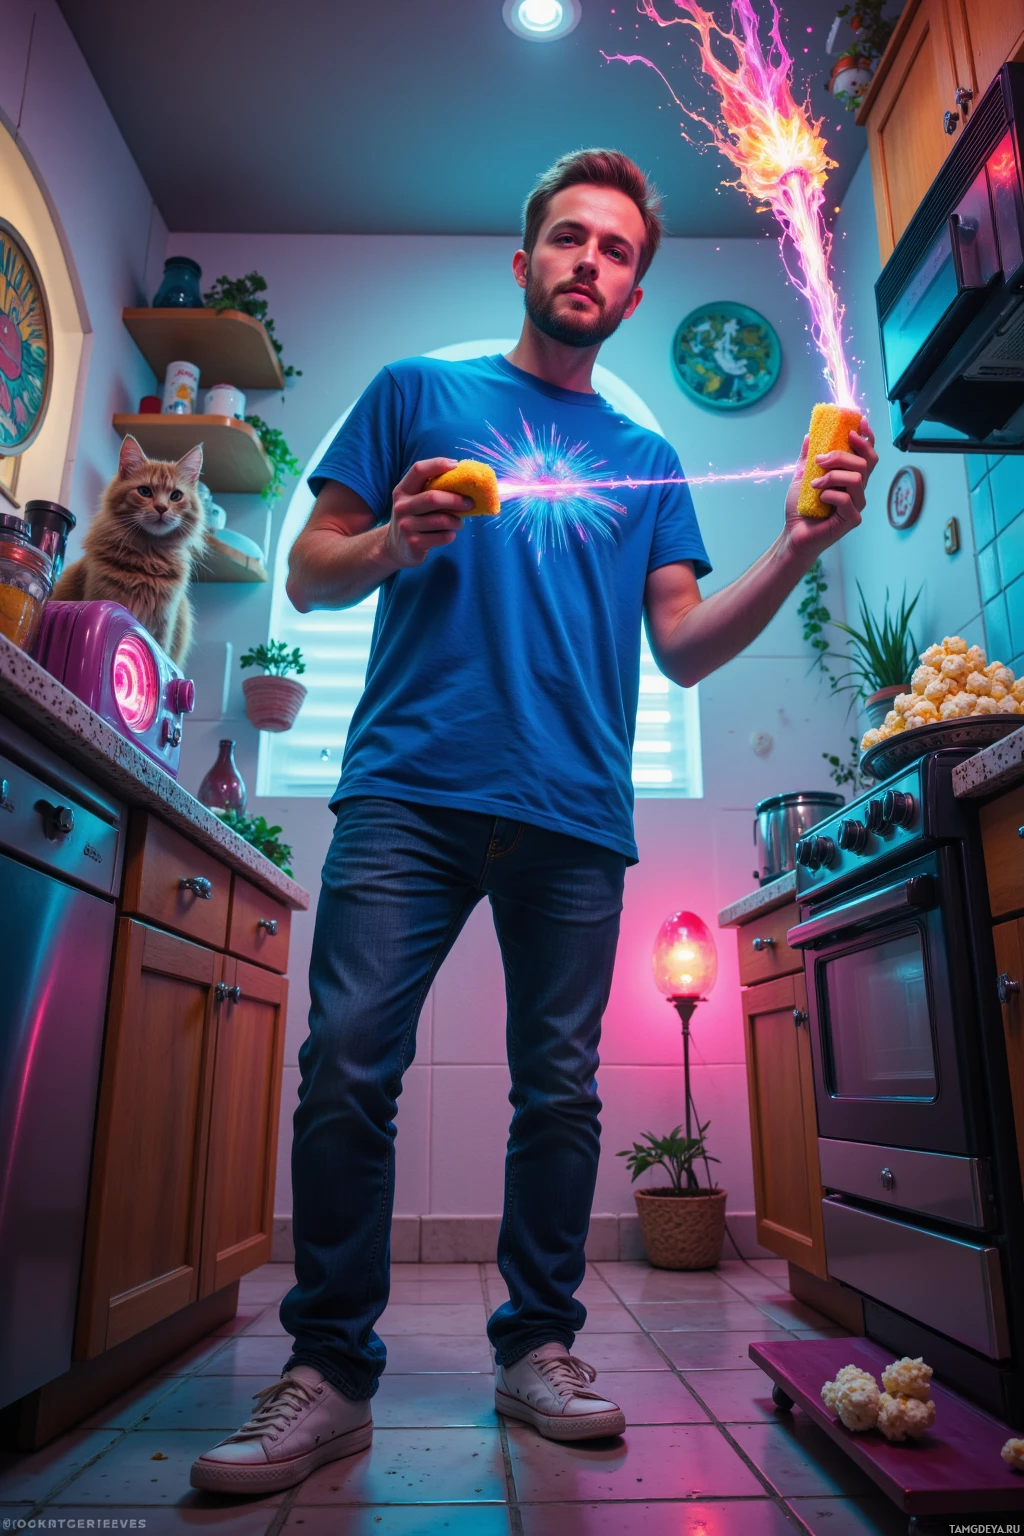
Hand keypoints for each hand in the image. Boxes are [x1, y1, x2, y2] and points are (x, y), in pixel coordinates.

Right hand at [384, 457, 473, 567]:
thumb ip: (431, 489)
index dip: (438, 464)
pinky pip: (443, 537)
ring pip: (442, 520)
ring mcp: (406, 526)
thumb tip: (464, 479)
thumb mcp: (414, 501)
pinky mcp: (414, 544)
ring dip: (457, 521)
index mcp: (402, 490)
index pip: (418, 470)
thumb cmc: (414, 518)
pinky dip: (451, 534)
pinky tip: (448, 534)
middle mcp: (402, 506)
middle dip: (456, 500)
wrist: (395, 547)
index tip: (457, 465)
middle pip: (433, 498)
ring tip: (458, 522)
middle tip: (470, 503)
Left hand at [783, 416, 877, 561]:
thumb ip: (807, 458)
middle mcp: (858, 489)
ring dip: (832, 476)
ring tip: (815, 483)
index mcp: (850, 477)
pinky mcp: (852, 519)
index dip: (867, 438)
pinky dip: (830, 494)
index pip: (867, 454)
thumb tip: (809, 436)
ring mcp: (857, 504)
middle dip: (842, 456)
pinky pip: (847, 498)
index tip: (858, 423)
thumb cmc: (801, 508)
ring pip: (857, 478)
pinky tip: (819, 499)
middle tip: (821, 459)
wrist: (793, 534)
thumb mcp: (802, 477)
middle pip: (865, 462)